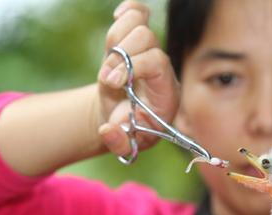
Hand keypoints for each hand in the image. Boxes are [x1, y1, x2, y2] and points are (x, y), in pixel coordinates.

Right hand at [96, 0, 179, 156]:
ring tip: (106, 65)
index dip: (133, 66)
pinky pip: (136, 13)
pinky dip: (125, 12)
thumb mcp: (127, 144)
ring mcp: (148, 51)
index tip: (111, 82)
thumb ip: (119, 143)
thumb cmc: (131, 132)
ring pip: (136, 23)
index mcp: (167, 91)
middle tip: (105, 79)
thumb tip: (108, 130)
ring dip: (115, 40)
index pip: (157, 62)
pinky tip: (116, 20)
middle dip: (120, 55)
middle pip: (147, 38)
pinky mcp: (135, 41)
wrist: (124, 119)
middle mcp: (161, 67)